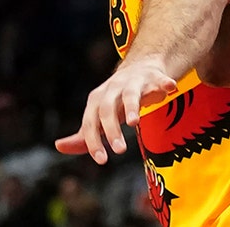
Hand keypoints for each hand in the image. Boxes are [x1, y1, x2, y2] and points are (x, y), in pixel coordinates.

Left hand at [54, 60, 176, 163]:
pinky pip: (159, 80)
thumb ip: (83, 134)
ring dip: (131, 107)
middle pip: (108, 109)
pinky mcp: (154, 77)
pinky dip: (164, 83)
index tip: (102, 160)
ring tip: (134, 123)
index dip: (94, 141)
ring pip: (130, 94)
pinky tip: (170, 88)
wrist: (140, 69)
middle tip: (119, 151)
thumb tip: (59, 146)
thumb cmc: (117, 99)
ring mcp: (134, 82)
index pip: (91, 123)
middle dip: (111, 130)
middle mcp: (113, 89)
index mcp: (97, 100)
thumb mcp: (99, 115)